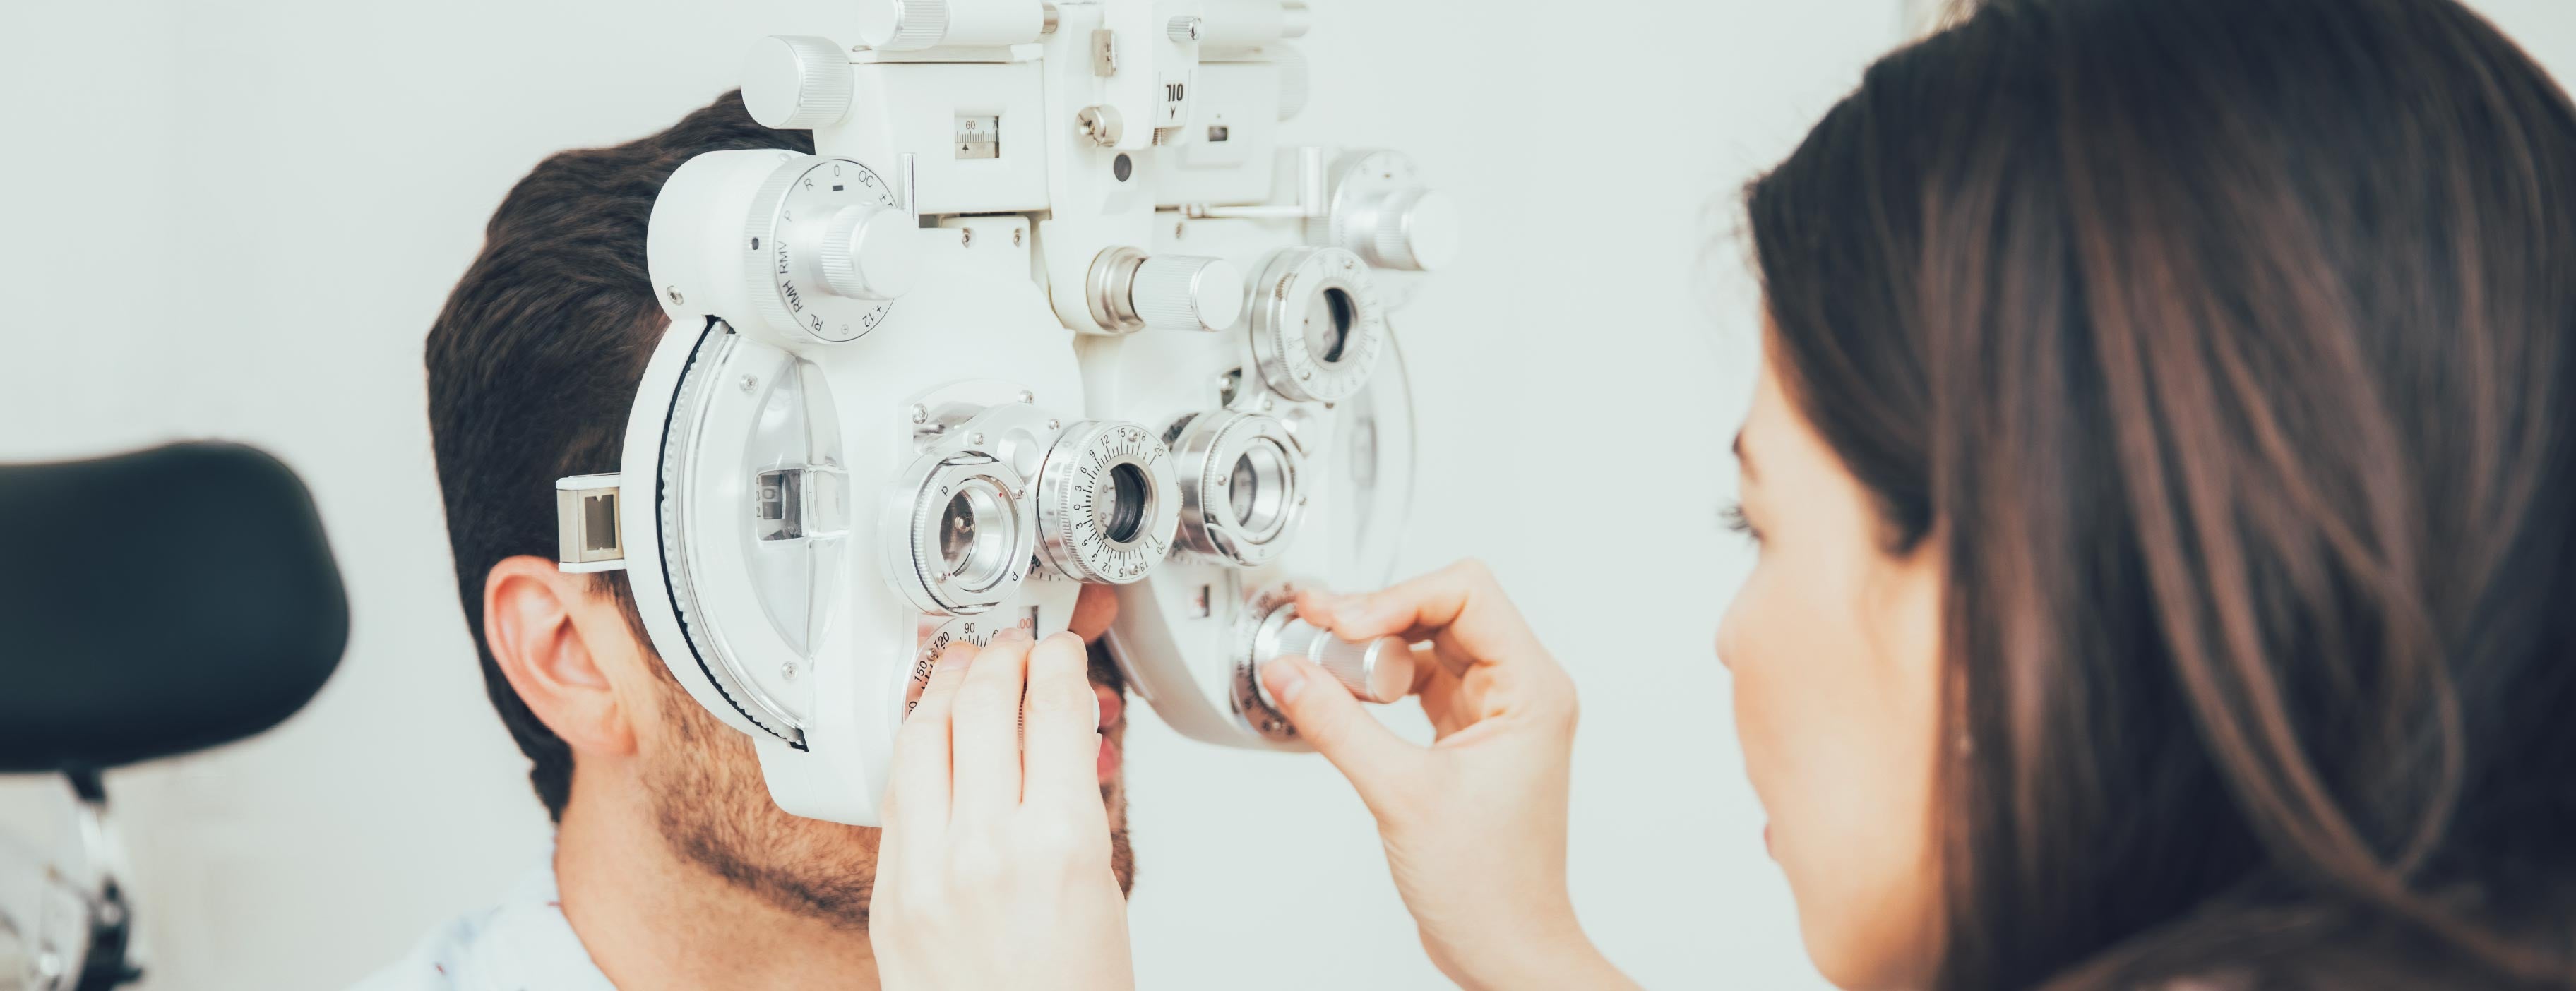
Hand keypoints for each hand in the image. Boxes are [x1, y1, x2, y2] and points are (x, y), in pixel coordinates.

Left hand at [870, 628, 1132, 990]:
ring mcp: (927, 870)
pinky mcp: (890, 894)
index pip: (1052, 713)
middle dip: (1001, 659)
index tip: (1060, 650)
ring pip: (925, 737)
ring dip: (947, 686)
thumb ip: (1076, 807)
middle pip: (984, 708)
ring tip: (966, 667)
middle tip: (1015, 645)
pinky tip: (930, 732)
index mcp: (1057, 846)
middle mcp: (985, 849)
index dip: (1057, 662)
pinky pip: (897, 793)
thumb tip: (1064, 742)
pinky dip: (915, 748)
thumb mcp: (1103, 890)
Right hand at [1261, 560, 1634, 990]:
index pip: (1467, 593)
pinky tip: (1344, 693)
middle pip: (1445, 608)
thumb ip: (1337, 723)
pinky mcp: (1469, 737)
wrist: (1506, 947)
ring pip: (1429, 643)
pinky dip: (1380, 681)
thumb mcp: (1400, 795)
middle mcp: (1521, 692)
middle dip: (1378, 615)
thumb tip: (1290, 671)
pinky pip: (1421, 682)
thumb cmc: (1490, 888)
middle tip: (1319, 632)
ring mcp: (1495, 714)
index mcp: (1531, 690)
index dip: (1398, 597)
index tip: (1344, 623)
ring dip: (1376, 647)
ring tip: (1326, 665)